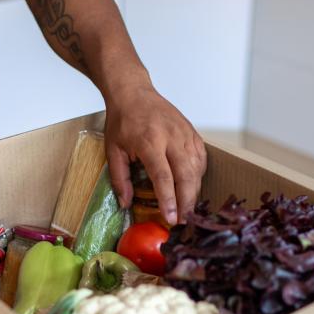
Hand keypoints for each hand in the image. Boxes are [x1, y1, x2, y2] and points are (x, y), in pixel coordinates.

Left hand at [104, 85, 205, 224]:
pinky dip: (198, 176)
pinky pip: (200, 159)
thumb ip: (120, 178)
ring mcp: (185, 134)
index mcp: (150, 141)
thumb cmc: (122, 121)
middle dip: (187, 201)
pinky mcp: (192, 133)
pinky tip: (191, 187)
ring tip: (187, 210)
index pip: (163, 176)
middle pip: (186, 175)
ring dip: (194, 192)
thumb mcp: (113, 150)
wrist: (134, 92)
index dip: (168, 200)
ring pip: (196, 168)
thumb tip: (125, 204)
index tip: (171, 218)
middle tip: (183, 221)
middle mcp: (171, 137)